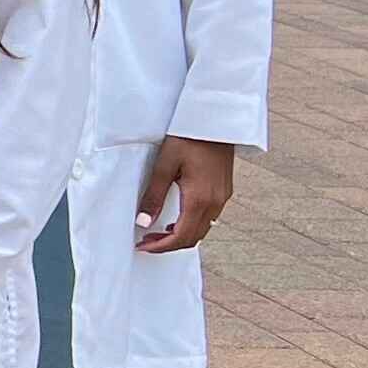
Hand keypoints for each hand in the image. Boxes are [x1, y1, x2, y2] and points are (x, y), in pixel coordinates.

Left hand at [138, 137, 236, 253]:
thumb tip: (143, 222)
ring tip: (157, 232)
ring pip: (202, 229)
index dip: (161, 247)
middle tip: (146, 242)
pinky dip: (191, 224)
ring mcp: (222, 197)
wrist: (215, 120)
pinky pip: (209, 218)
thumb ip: (154, 195)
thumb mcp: (164, 165)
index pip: (181, 236)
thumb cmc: (188, 138)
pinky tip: (176, 218)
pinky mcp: (224, 190)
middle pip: (193, 237)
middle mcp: (215, 202)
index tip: (143, 247)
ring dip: (181, 235)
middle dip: (169, 244)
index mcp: (200, 199)